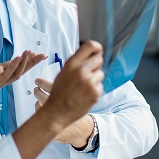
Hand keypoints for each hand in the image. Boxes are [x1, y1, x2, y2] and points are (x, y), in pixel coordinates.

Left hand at [0, 42, 45, 131]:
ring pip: (15, 73)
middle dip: (32, 62)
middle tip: (43, 55)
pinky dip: (12, 68)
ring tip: (31, 54)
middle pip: (19, 69)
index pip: (14, 64)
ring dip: (24, 64)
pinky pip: (5, 77)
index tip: (34, 52)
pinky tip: (17, 60)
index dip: (24, 58)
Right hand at [9, 41, 102, 158]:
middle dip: (95, 64)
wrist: (57, 112)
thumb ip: (76, 62)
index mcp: (72, 63)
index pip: (91, 46)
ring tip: (83, 86)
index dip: (96, 47)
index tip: (96, 51)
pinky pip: (100, 85)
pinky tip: (85, 94)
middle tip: (88, 72)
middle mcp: (82, 70)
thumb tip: (90, 54)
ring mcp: (90, 82)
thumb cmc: (59, 92)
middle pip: (99, 58)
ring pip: (101, 73)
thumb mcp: (64, 72)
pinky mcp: (95, 92)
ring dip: (95, 78)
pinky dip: (94, 89)